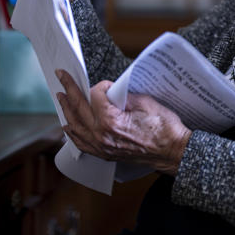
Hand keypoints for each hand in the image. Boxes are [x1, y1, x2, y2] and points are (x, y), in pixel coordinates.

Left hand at [55, 71, 191, 176]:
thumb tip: (110, 93)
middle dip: (70, 91)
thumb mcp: (144, 102)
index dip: (100, 86)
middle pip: (79, 109)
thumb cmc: (163, 128)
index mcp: (111, 121)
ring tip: (62, 98)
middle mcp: (101, 136)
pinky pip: (81, 144)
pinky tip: (69, 126)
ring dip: (67, 110)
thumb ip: (122, 96)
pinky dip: (73, 133)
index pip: (95, 96)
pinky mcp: (105, 154)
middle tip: (62, 79)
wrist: (172, 151)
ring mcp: (101, 147)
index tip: (108, 84)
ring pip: (76, 127)